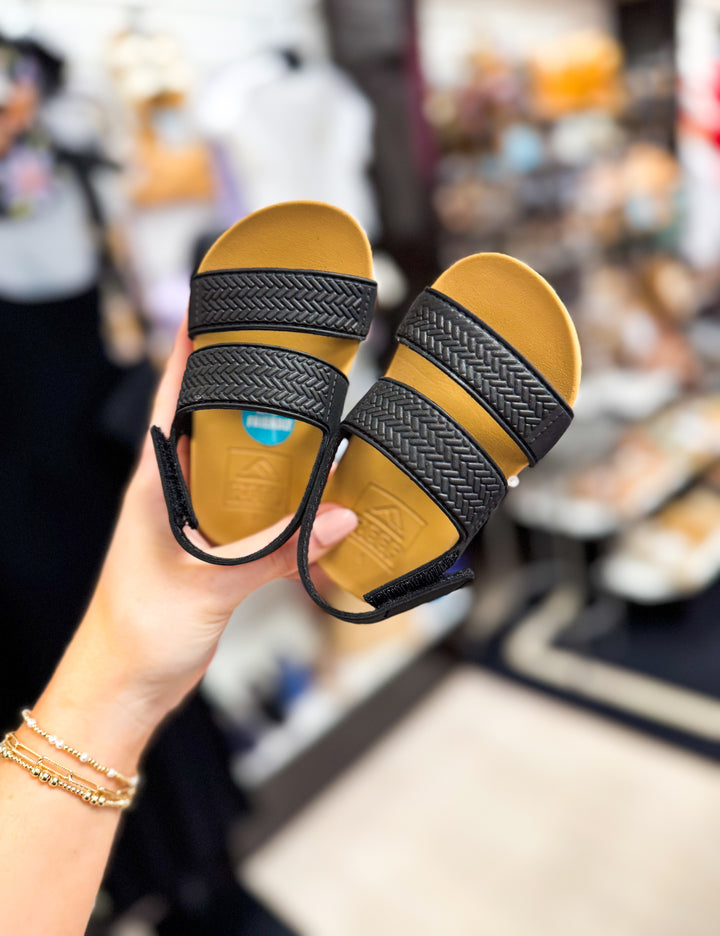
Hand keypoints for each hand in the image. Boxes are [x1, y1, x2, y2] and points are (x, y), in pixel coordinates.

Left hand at [38, 322, 356, 762]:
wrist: (125, 687)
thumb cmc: (137, 632)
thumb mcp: (207, 585)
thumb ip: (274, 552)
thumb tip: (337, 517)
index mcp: (155, 484)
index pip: (171, 400)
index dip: (187, 353)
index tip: (211, 310)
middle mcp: (174, 494)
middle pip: (212, 426)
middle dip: (246, 394)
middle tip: (290, 363)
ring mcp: (195, 523)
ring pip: (239, 470)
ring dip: (272, 451)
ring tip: (316, 424)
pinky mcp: (215, 553)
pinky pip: (256, 514)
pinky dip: (285, 503)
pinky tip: (315, 499)